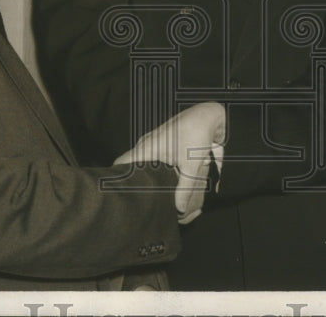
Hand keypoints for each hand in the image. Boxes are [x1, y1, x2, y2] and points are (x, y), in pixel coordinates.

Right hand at [114, 102, 225, 223]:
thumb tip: (179, 210)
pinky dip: (157, 171)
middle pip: (131, 166)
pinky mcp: (166, 145)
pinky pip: (156, 160)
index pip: (121, 162)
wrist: (210, 115)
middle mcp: (147, 144)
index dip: (116, 177)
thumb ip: (184, 189)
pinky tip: (163, 184)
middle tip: (136, 203)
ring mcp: (155, 143)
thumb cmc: (197, 134)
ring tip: (148, 198)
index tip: (117, 194)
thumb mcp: (191, 165)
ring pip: (144, 164)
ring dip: (147, 177)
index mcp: (146, 147)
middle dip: (134, 182)